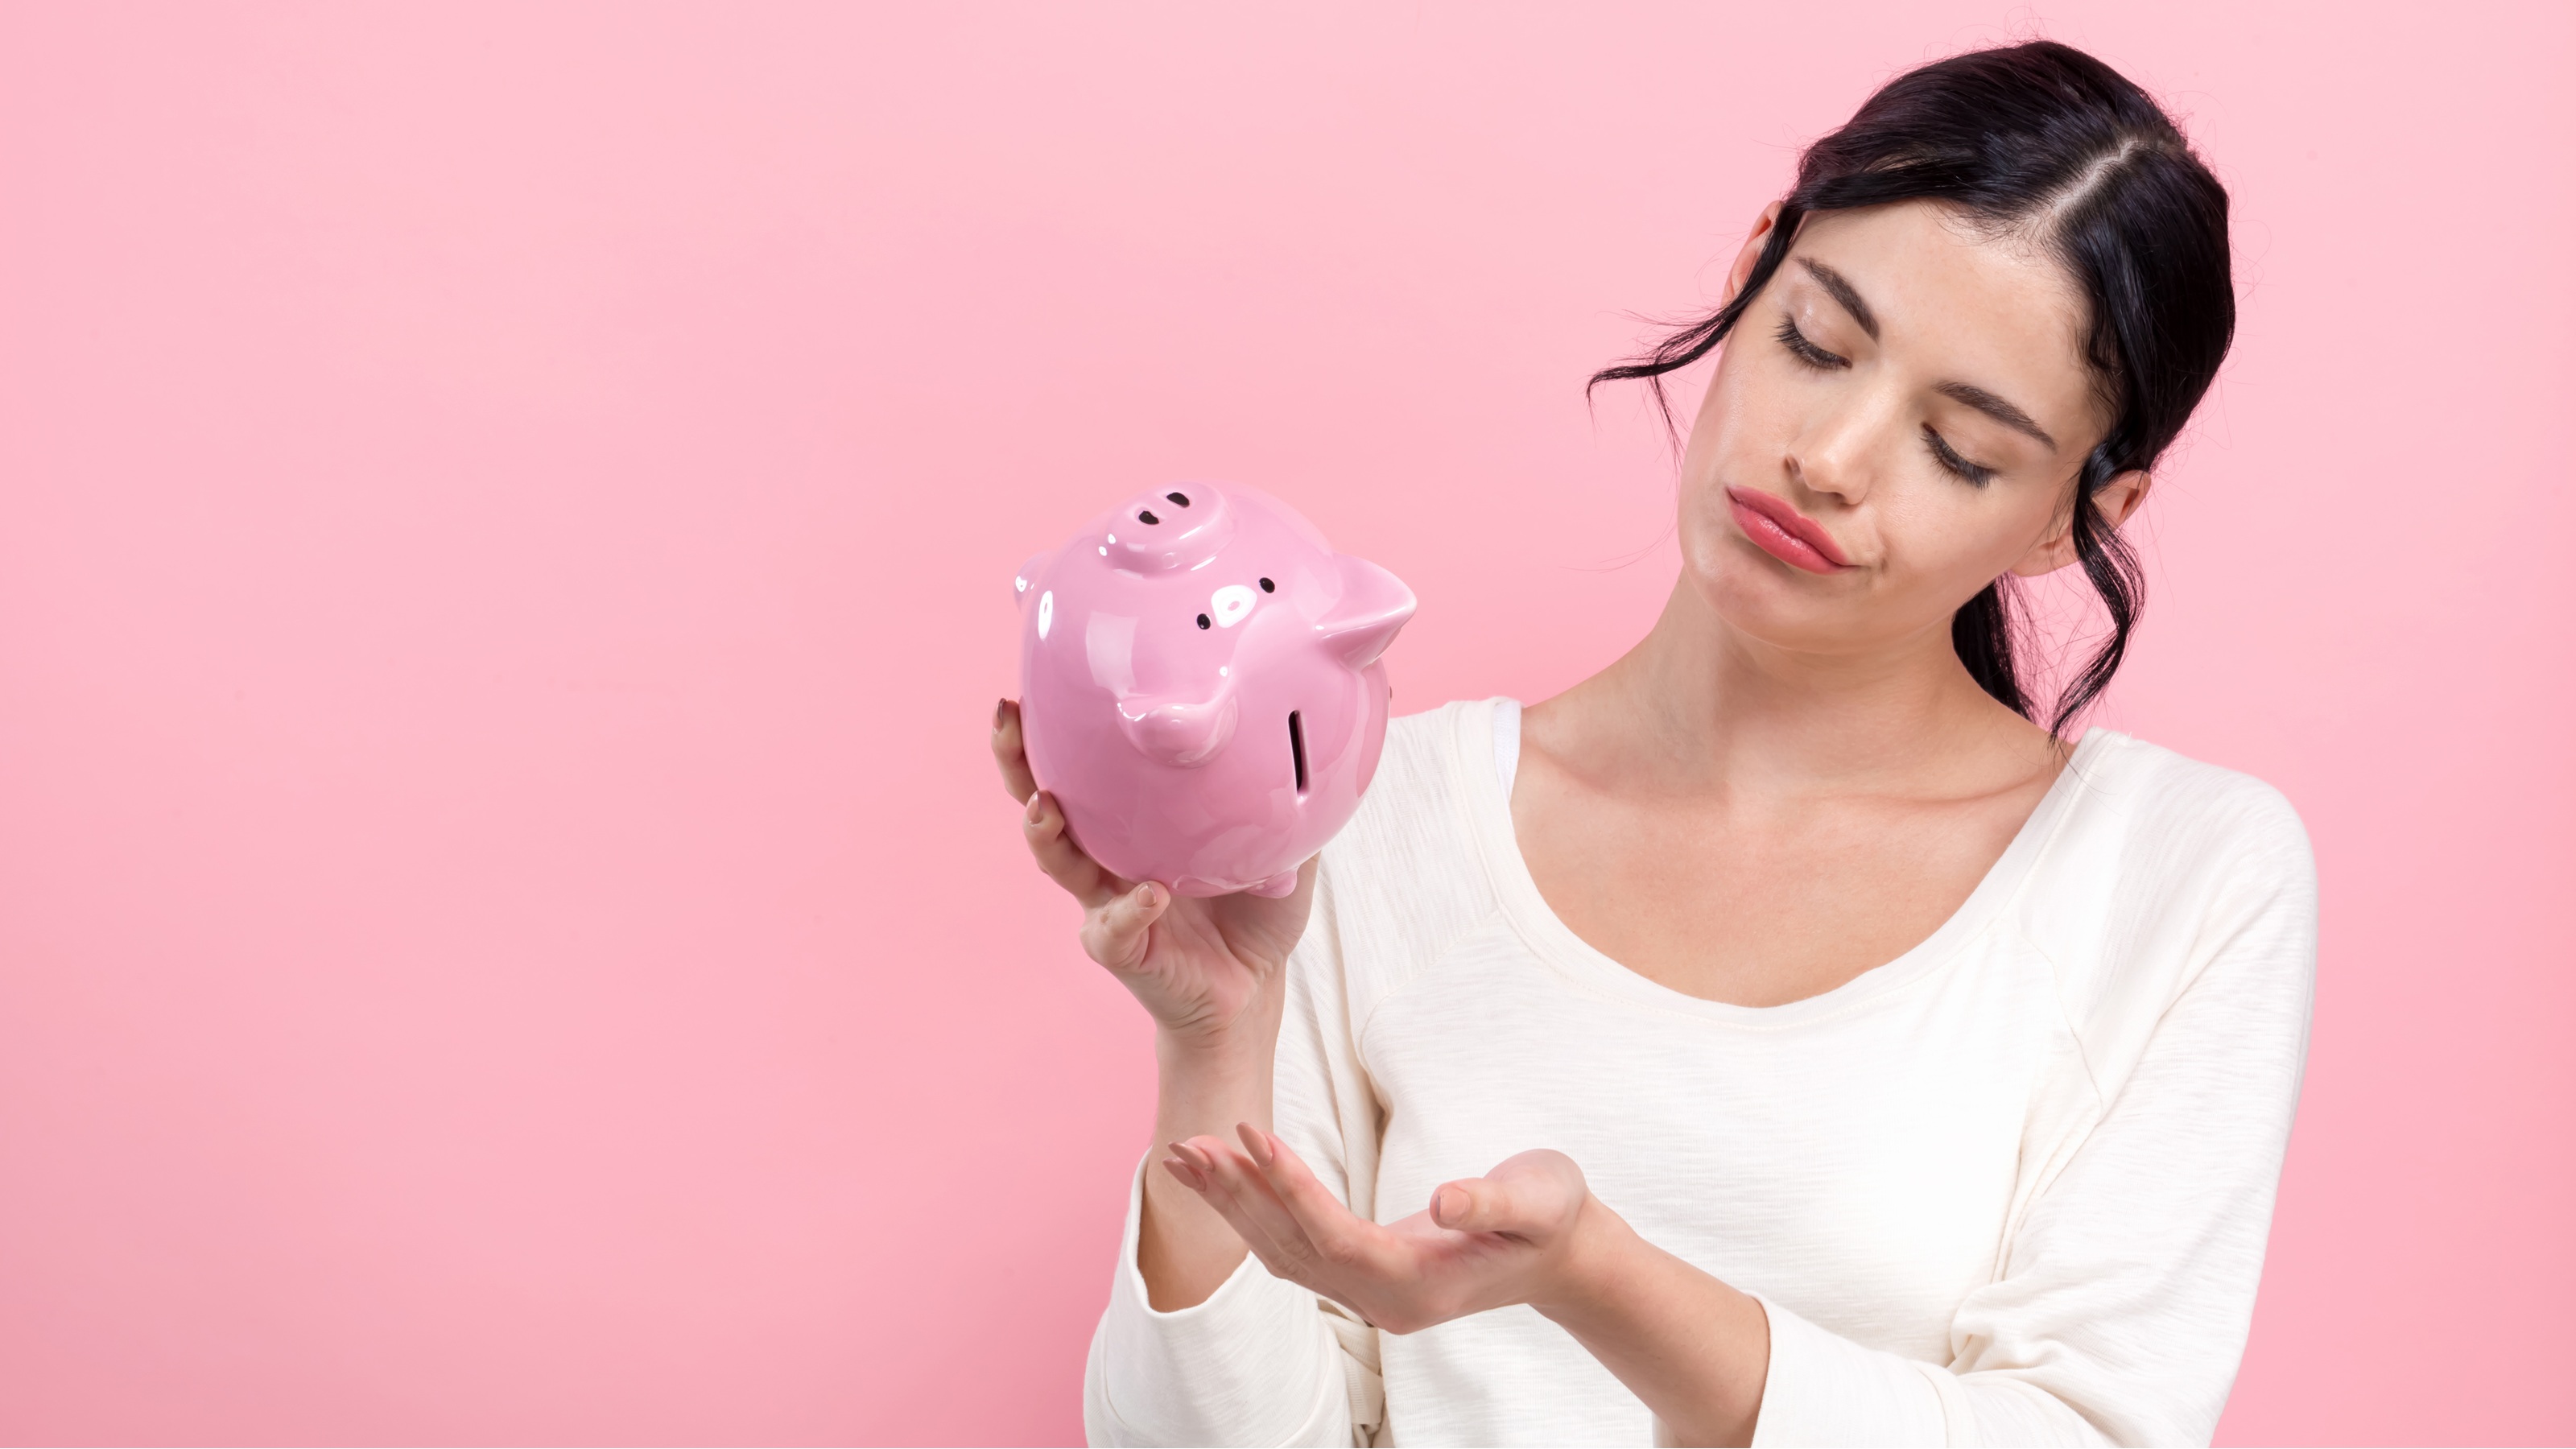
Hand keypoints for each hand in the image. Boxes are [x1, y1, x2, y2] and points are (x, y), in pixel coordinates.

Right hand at [991, 698, 1315, 1047]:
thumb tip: (1319, 733)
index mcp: (1134, 822)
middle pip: (1040, 801)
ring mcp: (1106, 902)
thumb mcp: (1283, 843)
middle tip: (1008, 718)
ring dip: (1044, 833)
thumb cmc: (1257, 910)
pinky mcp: (1121, 948)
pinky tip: (1151, 891)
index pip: (1083, 766)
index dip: (1055, 726)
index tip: (1038, 679)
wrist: (1254, 988)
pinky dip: (1129, 909)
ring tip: (1043, 804)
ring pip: (1057, 863)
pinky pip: (1115, 926)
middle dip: (1017, 760)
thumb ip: (1288, 797)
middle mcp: (1106, 856)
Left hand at [1163, 1125, 1608, 1334]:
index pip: (1334, 1237)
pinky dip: (1256, 1211)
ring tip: (1186, 1155)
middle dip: (1239, 1195)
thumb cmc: (1556, 1218)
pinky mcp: (1365, 1275)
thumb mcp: (1540, 1200)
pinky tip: (1227, 1180)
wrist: (1568, 1256)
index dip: (1288, 1187)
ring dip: (1234, 1203)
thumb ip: (1492, 1202)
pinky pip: (1296, 1247)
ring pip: (1285, 1252)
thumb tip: (1443, 1201)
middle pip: (1293, 1249)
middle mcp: (1384, 1301)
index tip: (1251, 1135)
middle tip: (1189, 1143)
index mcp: (1419, 1286)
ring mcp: (1372, 1295)